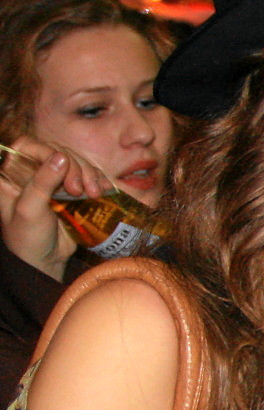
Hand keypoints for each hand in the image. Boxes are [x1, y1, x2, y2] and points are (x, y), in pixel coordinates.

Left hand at [0, 136, 109, 278]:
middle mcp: (33, 173)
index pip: (29, 146)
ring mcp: (54, 182)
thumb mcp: (30, 210)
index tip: (63, 167)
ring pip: (76, 163)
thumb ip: (42, 182)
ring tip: (95, 194)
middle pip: (58, 152)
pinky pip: (89, 177)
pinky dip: (99, 181)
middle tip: (80, 190)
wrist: (45, 263)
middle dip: (75, 168)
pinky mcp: (72, 192)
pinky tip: (105, 190)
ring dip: (90, 175)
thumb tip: (61, 157)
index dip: (47, 151)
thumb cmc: (27, 238)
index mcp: (13, 174)